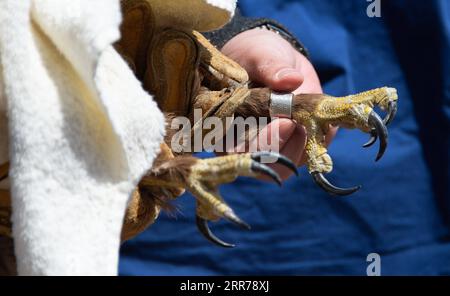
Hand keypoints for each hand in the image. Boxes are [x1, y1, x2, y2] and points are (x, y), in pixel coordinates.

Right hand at [221, 28, 334, 179]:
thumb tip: (292, 79)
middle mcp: (239, 144)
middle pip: (259, 166)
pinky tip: (310, 120)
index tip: (285, 122)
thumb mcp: (259, 53)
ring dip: (297, 148)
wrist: (274, 59)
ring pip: (280, 169)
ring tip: (302, 118)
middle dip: (281, 147)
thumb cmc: (255, 55)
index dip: (261, 144)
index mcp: (223, 125)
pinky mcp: (289, 147)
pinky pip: (300, 159)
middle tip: (294, 122)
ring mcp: (265, 149)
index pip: (236, 151)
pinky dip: (310, 143)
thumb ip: (270, 66)